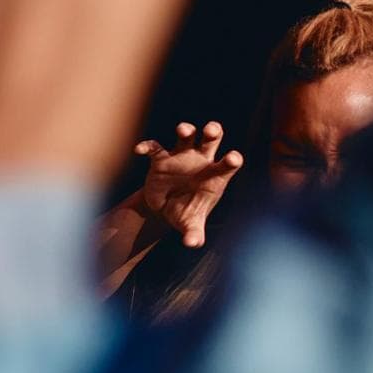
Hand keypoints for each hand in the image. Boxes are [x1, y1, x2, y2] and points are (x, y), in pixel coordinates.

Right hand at [135, 119, 241, 247]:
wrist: (164, 209)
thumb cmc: (185, 213)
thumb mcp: (190, 224)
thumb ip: (194, 232)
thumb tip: (191, 243)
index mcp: (214, 176)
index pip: (227, 164)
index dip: (231, 160)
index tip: (233, 158)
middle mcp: (201, 161)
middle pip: (211, 139)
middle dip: (213, 131)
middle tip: (211, 130)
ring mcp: (181, 157)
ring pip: (186, 136)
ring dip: (186, 130)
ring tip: (183, 129)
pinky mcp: (161, 159)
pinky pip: (155, 148)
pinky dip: (147, 146)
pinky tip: (139, 150)